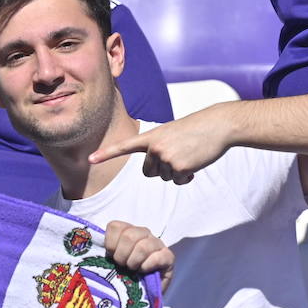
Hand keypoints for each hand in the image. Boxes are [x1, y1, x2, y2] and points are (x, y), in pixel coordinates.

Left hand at [90, 106, 232, 183]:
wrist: (217, 125)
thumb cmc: (196, 129)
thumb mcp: (171, 133)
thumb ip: (157, 148)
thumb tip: (156, 170)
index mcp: (150, 136)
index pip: (124, 146)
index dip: (106, 154)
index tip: (90, 159)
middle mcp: (154, 147)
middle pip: (149, 173)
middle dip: (162, 169)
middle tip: (178, 153)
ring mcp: (166, 157)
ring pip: (165, 178)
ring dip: (177, 171)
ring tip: (189, 154)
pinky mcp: (179, 167)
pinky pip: (178, 182)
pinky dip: (187, 177)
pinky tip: (195, 162)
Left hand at [103, 220, 173, 291]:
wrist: (141, 296)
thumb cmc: (123, 277)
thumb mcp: (109, 263)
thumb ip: (102, 253)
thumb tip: (88, 249)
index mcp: (126, 231)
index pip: (115, 226)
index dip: (110, 244)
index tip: (110, 257)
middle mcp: (143, 233)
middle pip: (129, 235)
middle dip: (122, 255)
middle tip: (122, 266)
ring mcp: (157, 243)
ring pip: (143, 246)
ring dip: (134, 261)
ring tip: (133, 270)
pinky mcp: (168, 257)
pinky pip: (158, 256)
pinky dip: (147, 266)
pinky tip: (144, 272)